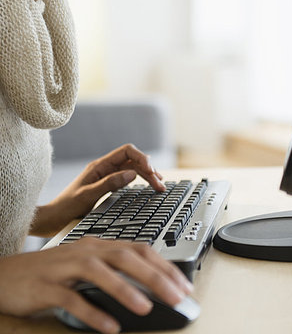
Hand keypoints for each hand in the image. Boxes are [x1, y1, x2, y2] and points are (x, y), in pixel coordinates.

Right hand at [0, 238, 192, 333]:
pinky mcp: (47, 287)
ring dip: (126, 290)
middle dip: (155, 276)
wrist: (7, 274)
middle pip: (125, 257)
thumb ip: (113, 270)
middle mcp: (85, 251)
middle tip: (177, 295)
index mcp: (98, 245)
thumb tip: (148, 287)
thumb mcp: (85, 265)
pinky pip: (72, 299)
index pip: (138, 249)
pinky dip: (92, 312)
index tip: (183, 284)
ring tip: (147, 308)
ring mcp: (65, 267)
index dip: (164, 265)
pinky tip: (109, 326)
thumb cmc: (51, 271)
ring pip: (100, 273)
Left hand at [31, 144, 166, 236]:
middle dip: (149, 169)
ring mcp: (106, 176)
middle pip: (133, 160)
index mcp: (99, 166)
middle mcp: (104, 168)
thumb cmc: (66, 208)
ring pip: (132, 169)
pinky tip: (146, 187)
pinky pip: (127, 178)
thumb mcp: (87, 196)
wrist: (52, 219)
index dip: (142, 158)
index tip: (151, 172)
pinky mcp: (107, 186)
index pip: (127, 151)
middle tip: (160, 185)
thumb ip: (109, 183)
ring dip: (147, 175)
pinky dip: (139, 181)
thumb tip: (132, 173)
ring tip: (159, 186)